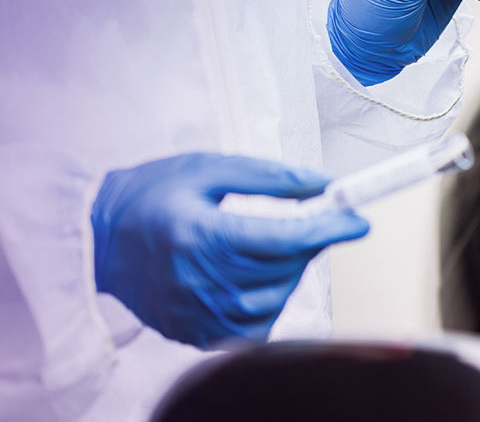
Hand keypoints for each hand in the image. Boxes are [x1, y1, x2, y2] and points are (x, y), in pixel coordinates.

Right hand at [90, 153, 369, 348]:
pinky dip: (267, 300)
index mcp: (201, 235)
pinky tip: (253, 275)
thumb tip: (323, 184)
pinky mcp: (195, 333)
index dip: (329, 229)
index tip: (359, 221)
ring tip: (267, 245)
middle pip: (285, 268)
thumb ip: (270, 177)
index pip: (283, 238)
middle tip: (305, 220)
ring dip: (288, 271)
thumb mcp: (209, 170)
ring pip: (276, 299)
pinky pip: (255, 325)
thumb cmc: (151, 196)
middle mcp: (200, 281)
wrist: (96, 239)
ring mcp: (197, 313)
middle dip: (308, 242)